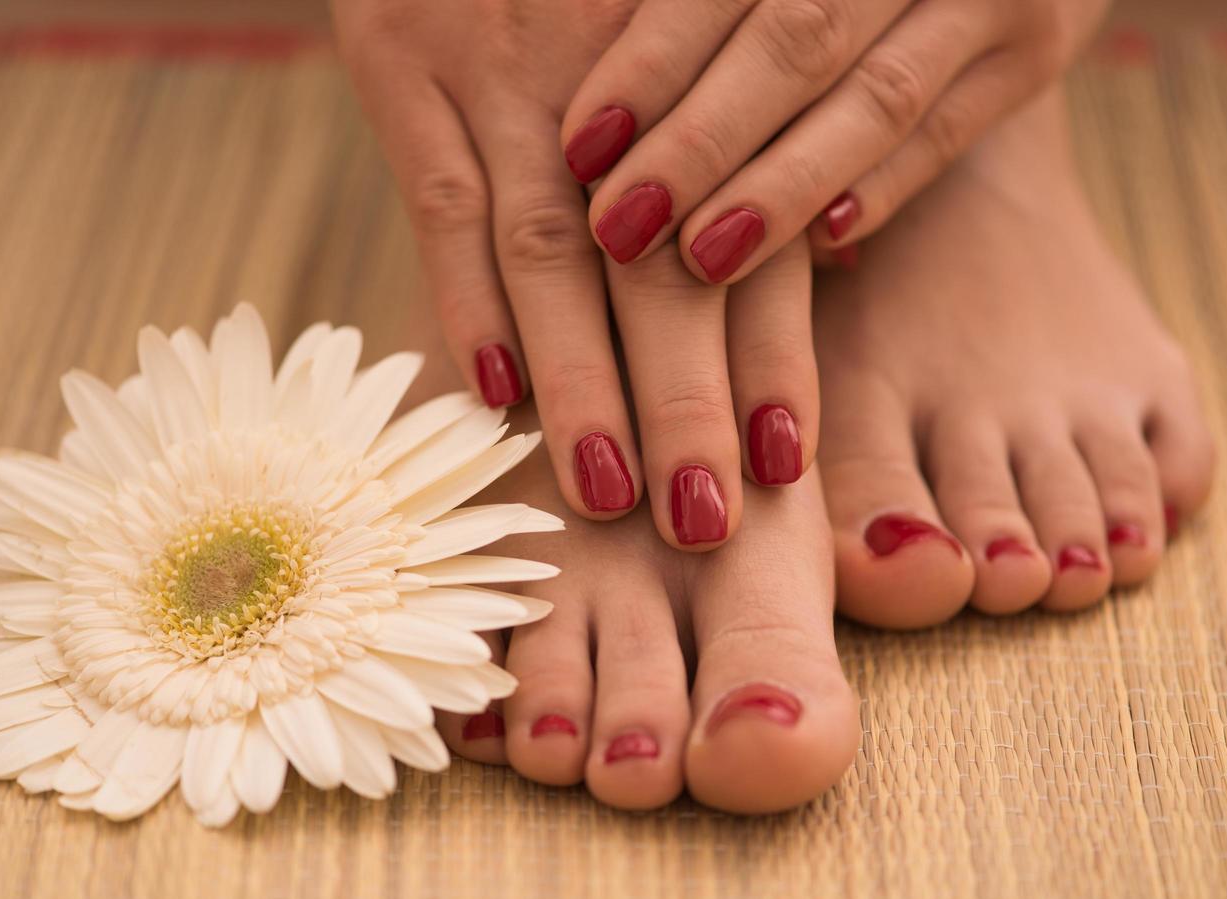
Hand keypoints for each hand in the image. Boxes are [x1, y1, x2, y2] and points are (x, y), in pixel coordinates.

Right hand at [332, 0, 818, 549]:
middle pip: (660, 269)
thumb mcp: (698, 16)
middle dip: (685, 400)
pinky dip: (464, 298)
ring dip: (583, 380)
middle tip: (707, 519)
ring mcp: (505, 73)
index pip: (749, 238)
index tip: (785, 465)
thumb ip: (735, 130)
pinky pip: (441, 198)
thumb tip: (822, 255)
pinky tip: (491, 392)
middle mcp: (615, 84)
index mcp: (704, 72)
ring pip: (553, 253)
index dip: (770, 354)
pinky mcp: (404, 62)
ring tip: (607, 492)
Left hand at [558, 0, 1110, 283]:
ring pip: (876, 96)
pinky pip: (950, 130)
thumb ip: (714, 8)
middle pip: (795, 39)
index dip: (650, 63)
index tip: (580, 146)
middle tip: (621, 226)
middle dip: (701, 141)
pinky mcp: (1034, 53)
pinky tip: (825, 242)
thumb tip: (596, 129)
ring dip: (783, 184)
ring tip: (703, 257)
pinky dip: (884, 186)